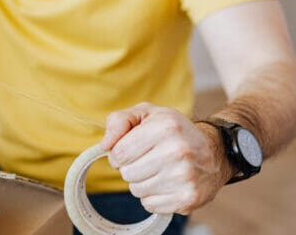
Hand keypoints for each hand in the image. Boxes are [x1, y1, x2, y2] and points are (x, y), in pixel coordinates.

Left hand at [100, 102, 233, 214]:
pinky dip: (154, 196)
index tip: (132, 149)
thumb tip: (105, 145)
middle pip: (126, 173)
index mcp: (166, 127)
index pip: (118, 153)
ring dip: (142, 182)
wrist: (215, 151)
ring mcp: (185, 177)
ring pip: (136, 190)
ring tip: (159, 170)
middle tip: (149, 159)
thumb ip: (118, 121)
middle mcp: (178, 151)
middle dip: (131, 167)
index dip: (119, 153)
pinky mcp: (188, 198)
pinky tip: (168, 183)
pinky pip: (150, 204)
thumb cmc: (173, 131)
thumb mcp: (146, 114)